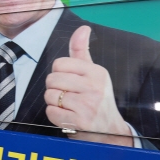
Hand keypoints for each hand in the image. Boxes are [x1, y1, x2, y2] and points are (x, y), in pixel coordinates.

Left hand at [44, 26, 132, 146]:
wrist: (109, 131)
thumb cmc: (96, 99)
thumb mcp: (93, 73)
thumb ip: (82, 51)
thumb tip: (83, 27)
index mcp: (97, 72)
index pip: (59, 64)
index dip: (58, 73)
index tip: (68, 81)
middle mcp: (94, 88)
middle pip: (52, 79)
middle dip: (54, 88)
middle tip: (68, 95)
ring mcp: (87, 106)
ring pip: (50, 96)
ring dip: (54, 103)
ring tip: (68, 106)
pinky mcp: (79, 122)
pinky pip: (51, 112)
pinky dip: (55, 115)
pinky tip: (67, 116)